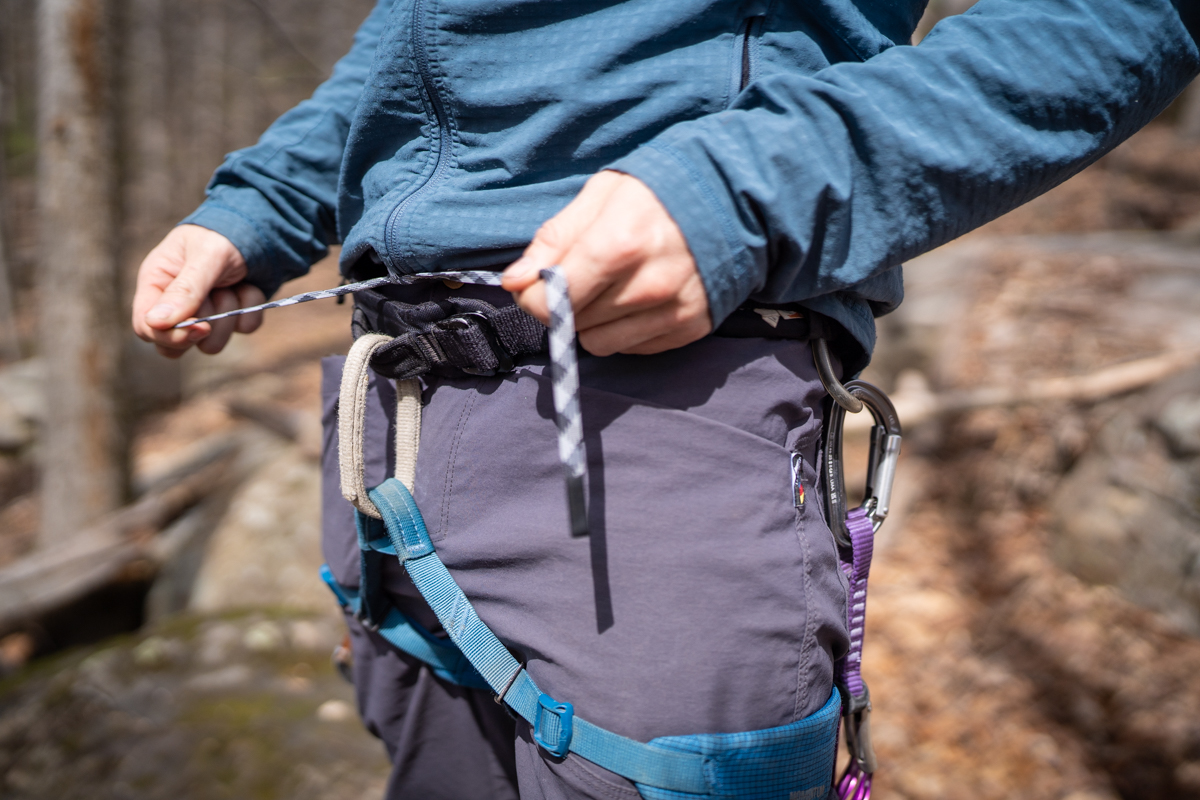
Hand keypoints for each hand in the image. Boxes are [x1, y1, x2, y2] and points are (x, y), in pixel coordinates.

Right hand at [131, 224, 264, 357]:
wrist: (261, 228)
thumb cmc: (223, 235)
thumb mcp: (205, 257)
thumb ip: (184, 290)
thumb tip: (156, 323)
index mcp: (157, 283)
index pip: (146, 327)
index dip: (170, 336)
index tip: (199, 328)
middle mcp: (175, 303)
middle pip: (174, 345)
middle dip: (203, 328)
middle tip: (220, 297)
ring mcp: (204, 312)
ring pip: (210, 344)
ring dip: (229, 315)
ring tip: (233, 286)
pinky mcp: (231, 315)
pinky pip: (242, 329)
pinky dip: (250, 309)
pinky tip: (249, 287)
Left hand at [501, 171, 710, 355]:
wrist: (735, 199)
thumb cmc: (659, 191)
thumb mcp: (601, 195)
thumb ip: (554, 239)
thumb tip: (513, 281)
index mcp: (618, 244)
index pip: (552, 300)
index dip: (533, 295)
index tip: (537, 282)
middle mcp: (647, 286)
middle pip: (573, 323)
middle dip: (565, 305)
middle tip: (583, 276)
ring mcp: (672, 311)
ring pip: (599, 343)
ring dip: (594, 322)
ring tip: (612, 287)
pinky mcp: (690, 328)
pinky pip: (632, 348)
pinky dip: (625, 329)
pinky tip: (637, 299)